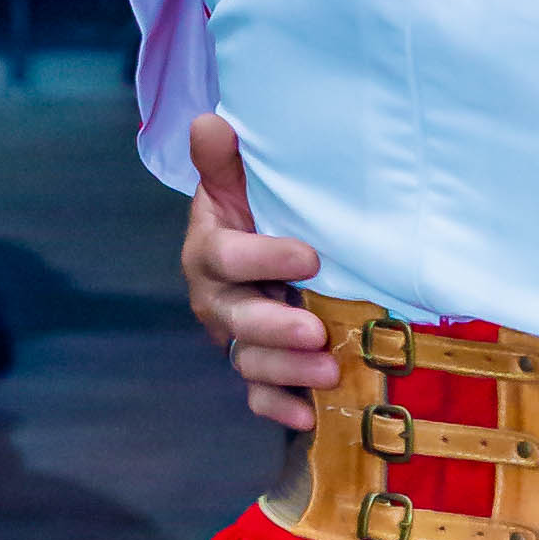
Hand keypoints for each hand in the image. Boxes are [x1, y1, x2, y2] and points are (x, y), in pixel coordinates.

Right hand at [181, 112, 328, 430]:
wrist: (261, 254)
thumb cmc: (254, 216)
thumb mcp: (240, 186)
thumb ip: (225, 164)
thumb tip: (210, 122)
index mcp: (210, 250)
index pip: (226, 257)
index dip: (264, 258)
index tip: (311, 256)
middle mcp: (217, 299)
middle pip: (236, 319)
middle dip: (275, 329)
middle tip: (316, 333)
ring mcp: (235, 337)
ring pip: (249, 361)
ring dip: (286, 372)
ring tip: (328, 372)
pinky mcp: (254, 367)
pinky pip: (258, 395)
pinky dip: (279, 409)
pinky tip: (308, 416)